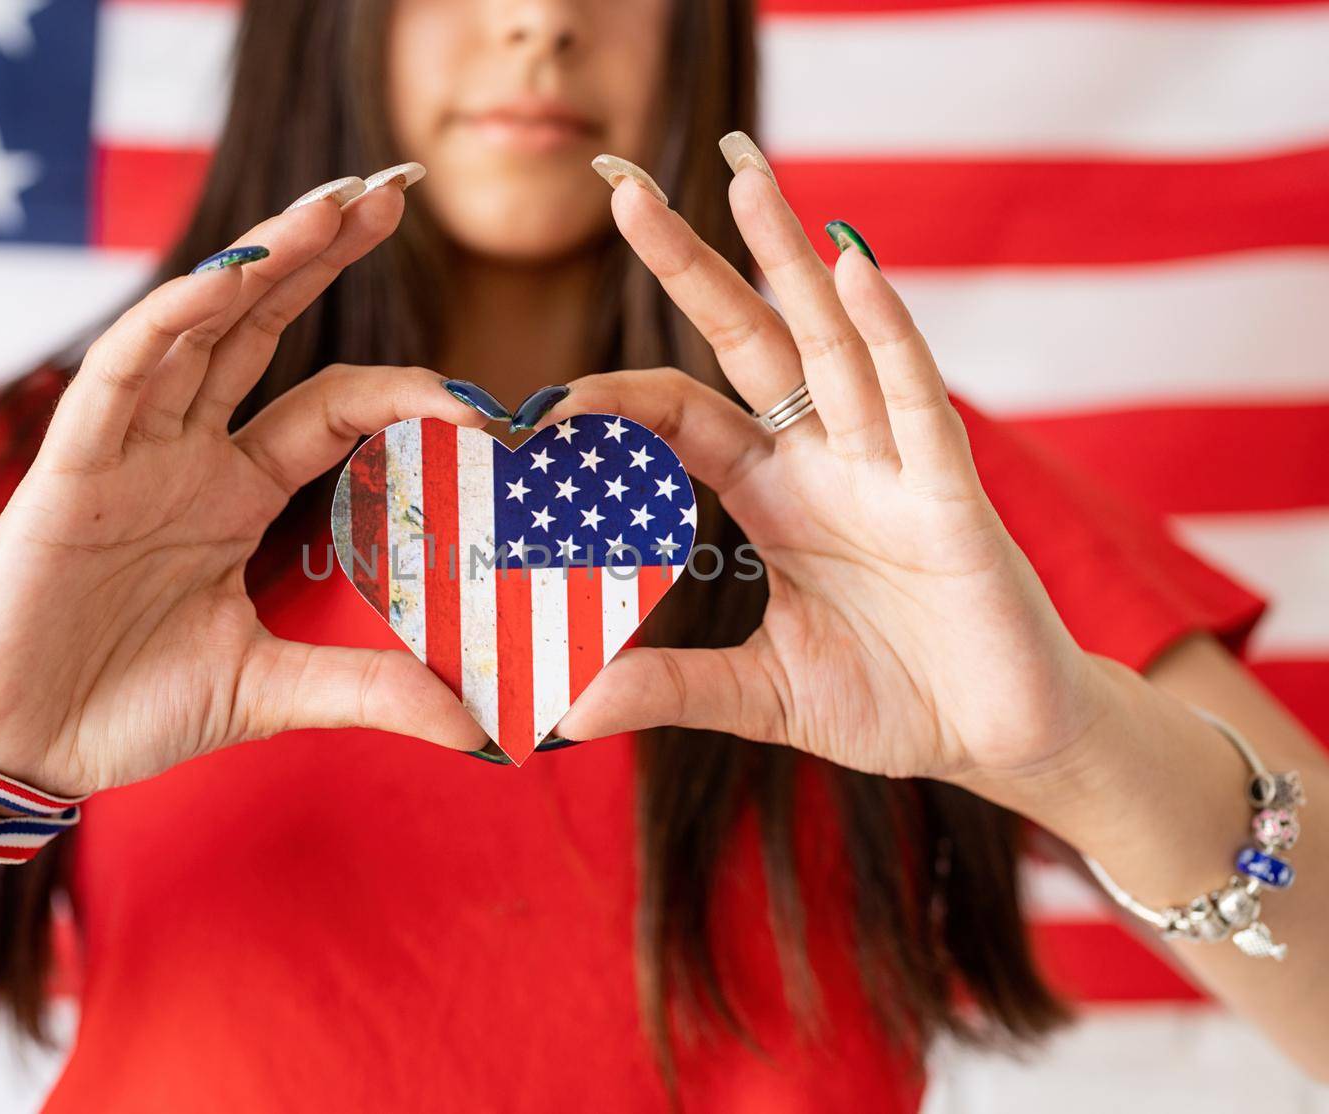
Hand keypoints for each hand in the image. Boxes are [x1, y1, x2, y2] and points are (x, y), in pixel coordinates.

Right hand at [0, 186, 487, 797]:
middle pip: (263, 328)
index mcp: (235, 492)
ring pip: (198, 327)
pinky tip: (225, 281)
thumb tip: (473, 726)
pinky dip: (167, 324)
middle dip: (322, 255)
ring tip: (333, 202)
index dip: (401, 392)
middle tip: (393, 188)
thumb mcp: (268, 691)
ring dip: (261, 260)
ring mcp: (127, 451)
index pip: (331, 408)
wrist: (19, 748)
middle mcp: (186, 453)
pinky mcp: (67, 468)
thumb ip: (365, 689)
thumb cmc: (127, 708)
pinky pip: (119, 376)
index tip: (480, 405)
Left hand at [548, 155, 1106, 783]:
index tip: (538, 407)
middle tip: (627, 191)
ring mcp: (890, 468)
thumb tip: (566, 709)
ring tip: (746, 176)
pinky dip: (888, 335)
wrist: (999, 736)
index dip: (616, 401)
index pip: (682, 417)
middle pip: (751, 341)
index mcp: (775, 496)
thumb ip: (671, 688)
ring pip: (833, 344)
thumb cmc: (892, 699)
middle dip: (694, 267)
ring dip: (790, 260)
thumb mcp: (761, 694)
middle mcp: (827, 462)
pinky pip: (916, 401)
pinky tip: (853, 269)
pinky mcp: (952, 495)